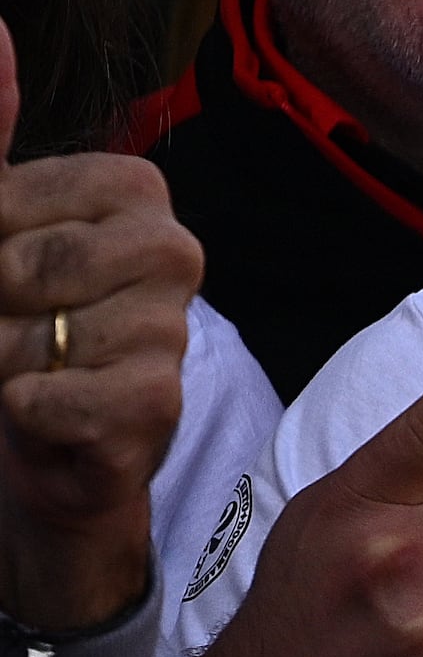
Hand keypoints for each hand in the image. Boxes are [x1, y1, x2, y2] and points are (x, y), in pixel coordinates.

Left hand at [0, 24, 201, 637]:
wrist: (33, 464)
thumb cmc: (8, 335)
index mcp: (132, 192)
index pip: (9, 201)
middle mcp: (171, 249)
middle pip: (21, 261)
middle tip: (3, 331)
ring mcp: (171, 327)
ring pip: (31, 330)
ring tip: (14, 379)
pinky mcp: (156, 403)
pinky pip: (50, 396)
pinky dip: (19, 415)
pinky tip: (35, 421)